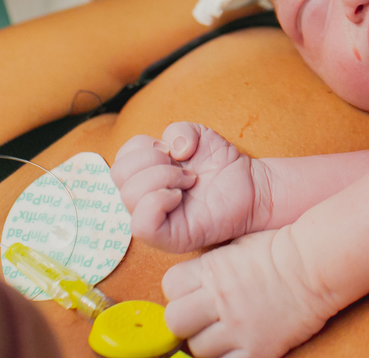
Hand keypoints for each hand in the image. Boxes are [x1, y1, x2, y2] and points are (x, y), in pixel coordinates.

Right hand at [112, 122, 264, 253]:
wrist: (250, 185)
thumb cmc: (221, 164)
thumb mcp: (199, 135)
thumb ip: (180, 130)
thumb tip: (171, 149)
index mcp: (144, 175)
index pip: (121, 157)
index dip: (147, 147)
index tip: (176, 153)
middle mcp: (143, 197)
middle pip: (118, 173)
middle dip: (154, 161)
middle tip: (185, 170)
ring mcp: (154, 219)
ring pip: (129, 195)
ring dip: (163, 178)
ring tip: (189, 182)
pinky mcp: (168, 238)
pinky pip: (142, 225)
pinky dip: (158, 202)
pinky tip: (179, 197)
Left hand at [162, 227, 333, 357]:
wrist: (315, 266)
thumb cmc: (280, 250)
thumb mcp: (238, 245)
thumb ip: (211, 265)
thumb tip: (190, 284)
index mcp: (214, 269)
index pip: (170, 286)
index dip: (178, 291)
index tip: (190, 293)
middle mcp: (221, 299)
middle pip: (176, 321)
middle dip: (184, 321)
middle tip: (201, 318)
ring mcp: (239, 327)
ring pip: (198, 349)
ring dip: (206, 343)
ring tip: (223, 333)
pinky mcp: (258, 349)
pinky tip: (238, 346)